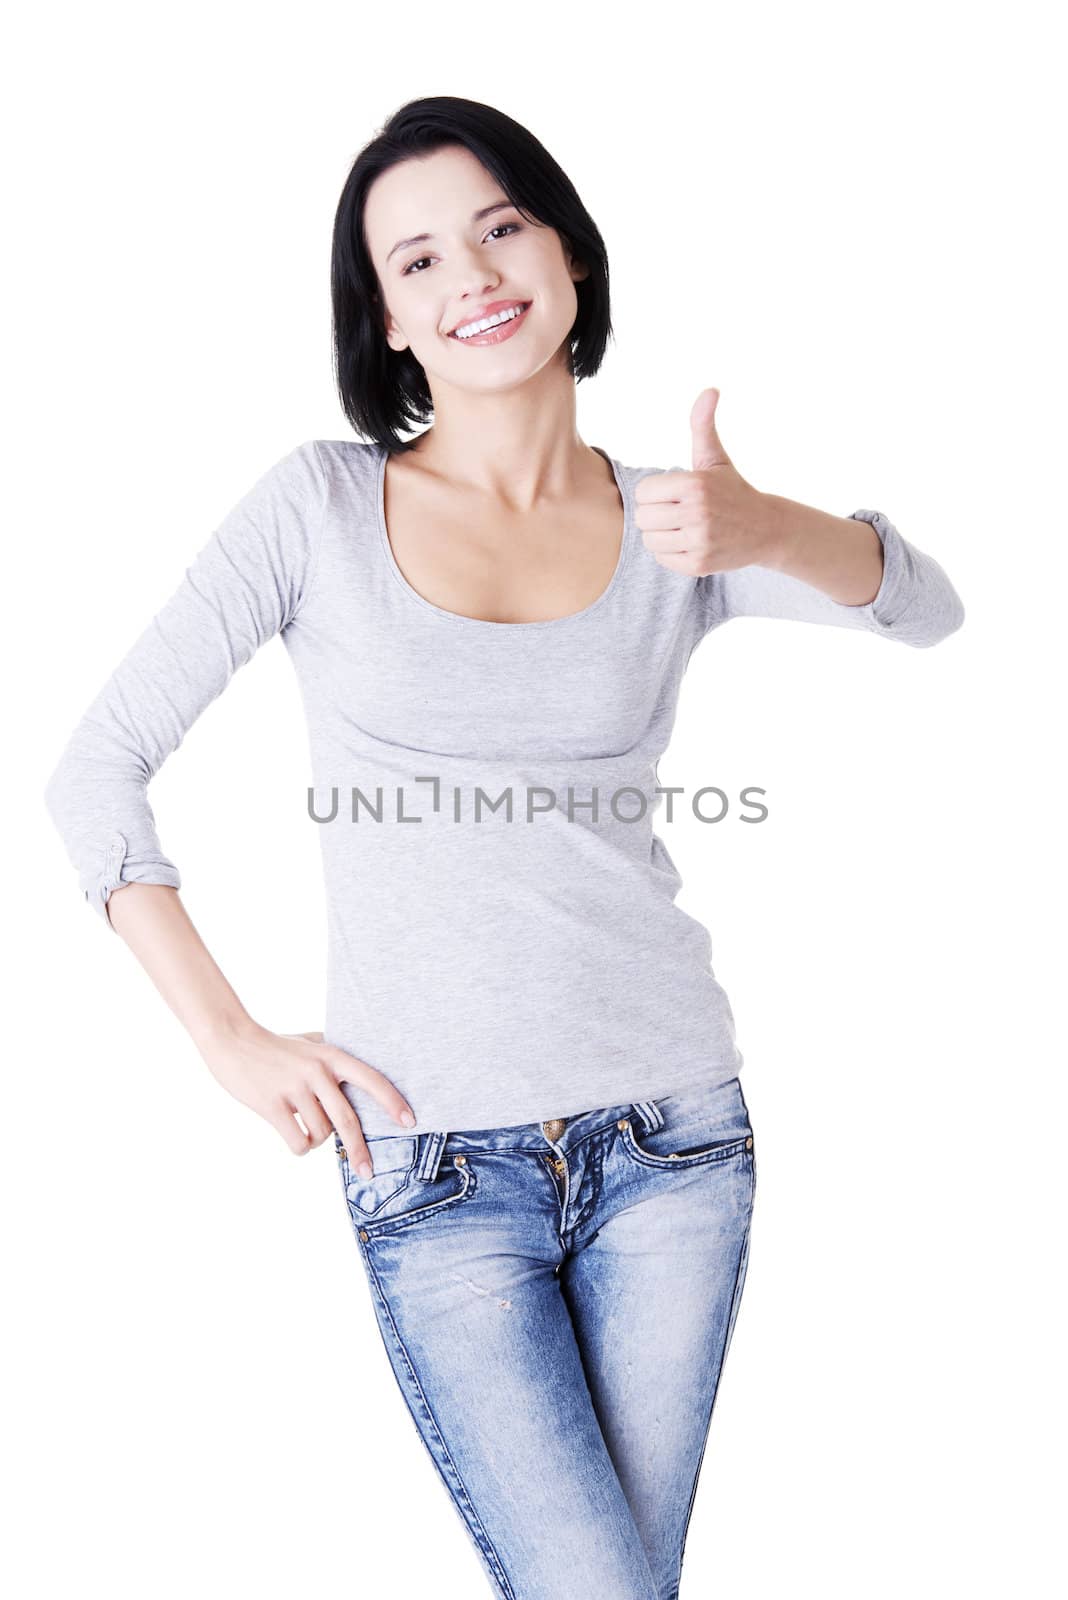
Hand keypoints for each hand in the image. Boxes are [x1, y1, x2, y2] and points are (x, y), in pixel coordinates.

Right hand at [196, 1019, 414, 1172]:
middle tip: (368, 1171)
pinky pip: (298, 1142)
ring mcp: (294, 1088)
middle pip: (347, 1120)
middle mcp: (316, 1071)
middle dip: (360, 1150)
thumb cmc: (273, 1045)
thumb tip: (360, 1072)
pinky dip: (300, 1147)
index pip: (371, 1080)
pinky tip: (292, 1136)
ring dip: (315, 1141)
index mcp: (330, 1056)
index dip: (392, 1102)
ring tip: (303, 1127)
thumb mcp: (309, 1042)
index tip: (409, 1122)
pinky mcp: (272, 1105)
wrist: (231, 1040)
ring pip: (319, 1134)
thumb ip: (332, 1054)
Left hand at [634, 388, 783, 576]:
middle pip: (643, 518)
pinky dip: (670, 553)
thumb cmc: (732, 490)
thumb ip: (703, 425)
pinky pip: (662, 559)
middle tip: (676, 512)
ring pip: (650, 540)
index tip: (671, 494)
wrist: (765, 529)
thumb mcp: (716, 457)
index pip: (643, 492)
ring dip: (661, 535)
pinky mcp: (699, 564)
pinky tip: (688, 543)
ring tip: (681, 528)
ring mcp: (699, 541)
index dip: (654, 493)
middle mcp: (697, 513)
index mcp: (696, 484)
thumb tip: (709, 390)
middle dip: (655, 514)